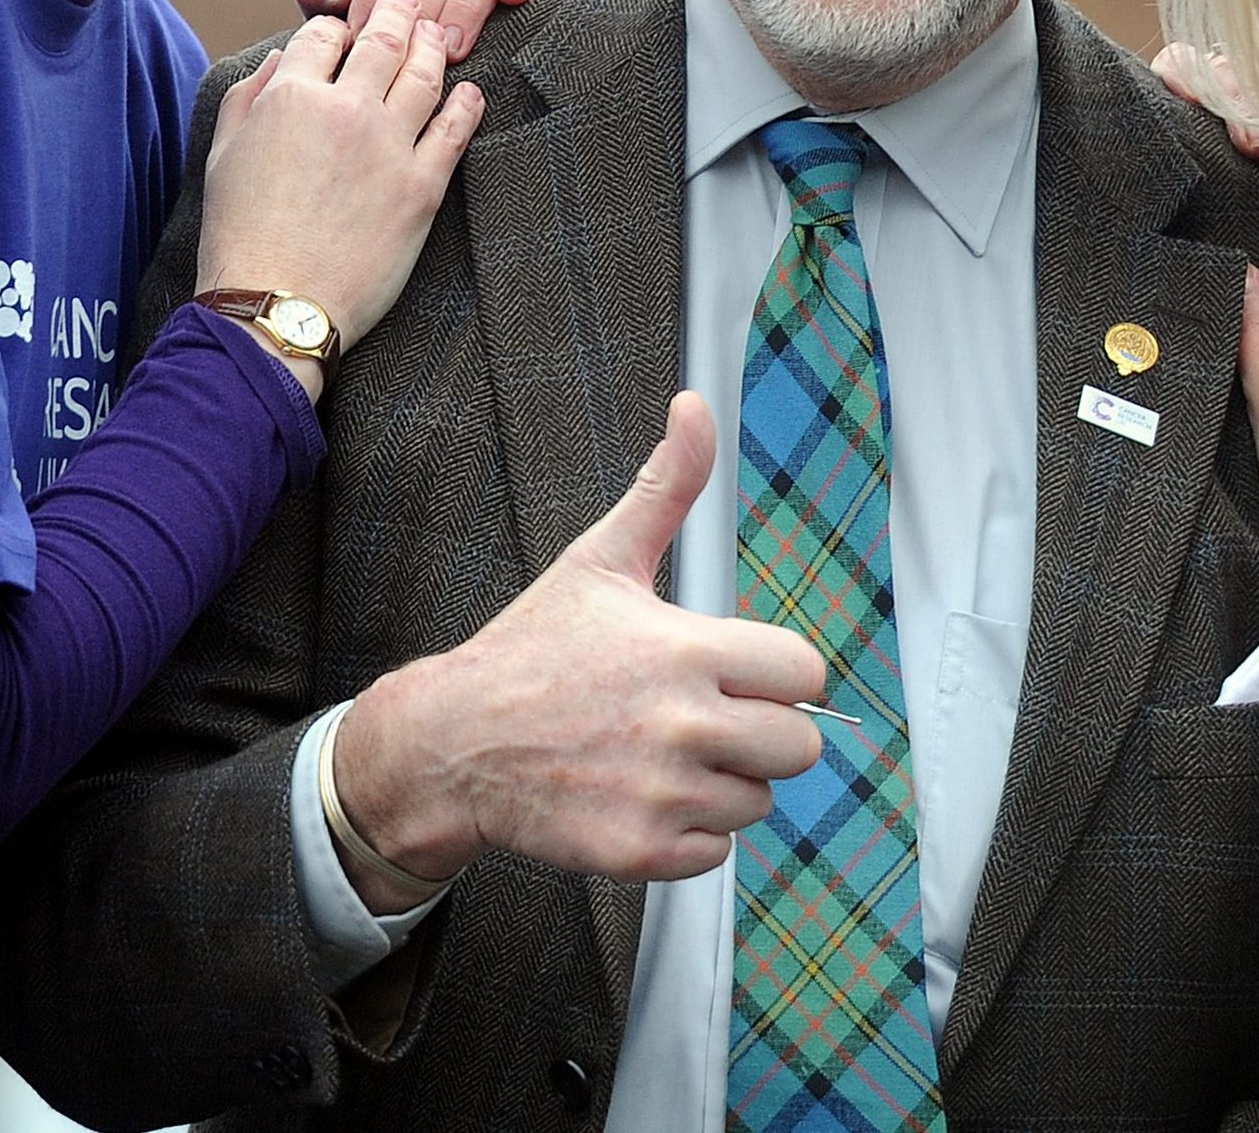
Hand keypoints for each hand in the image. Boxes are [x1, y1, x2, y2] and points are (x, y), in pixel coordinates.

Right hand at [192, 0, 484, 368]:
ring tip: (436, 35)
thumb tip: (281, 59)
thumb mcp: (223, 156)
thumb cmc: (241, 236)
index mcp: (290, 97)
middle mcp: (344, 109)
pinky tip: (470, 93)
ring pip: (424, 74)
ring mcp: (389, 146)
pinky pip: (456, 129)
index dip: (336, 25)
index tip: (346, 29)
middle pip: (382, 38)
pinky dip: (467, 103)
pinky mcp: (422, 187)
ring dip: (432, 47)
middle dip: (396, 12)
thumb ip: (249, 97)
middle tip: (407, 1)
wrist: (278, 305)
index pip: (323, 33)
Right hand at [326, 392, 825, 906]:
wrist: (452, 743)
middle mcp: (683, 726)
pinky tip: (645, 796)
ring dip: (725, 784)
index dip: (778, 673)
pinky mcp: (641, 852)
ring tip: (664, 756)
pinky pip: (717, 852)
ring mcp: (663, 794)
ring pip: (760, 802)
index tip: (738, 672)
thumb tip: (694, 406)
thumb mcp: (600, 560)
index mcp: (687, 651)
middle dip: (762, 733)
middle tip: (707, 719)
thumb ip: (666, 486)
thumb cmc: (530, 650)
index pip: (806, 673)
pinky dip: (691, 833)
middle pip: (798, 747)